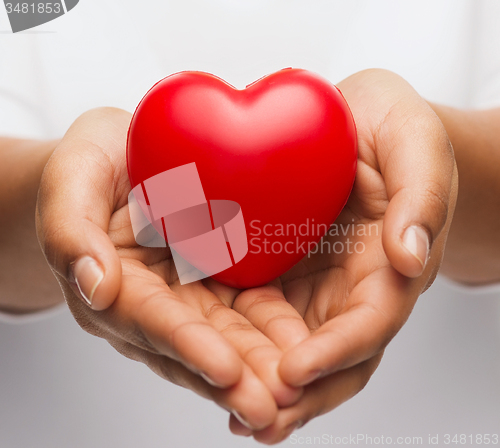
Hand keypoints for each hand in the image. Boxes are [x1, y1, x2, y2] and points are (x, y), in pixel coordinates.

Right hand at [35, 107, 307, 429]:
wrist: (124, 159)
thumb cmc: (94, 165)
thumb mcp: (73, 177)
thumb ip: (70, 228)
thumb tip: (95, 285)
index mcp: (114, 284)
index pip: (150, 318)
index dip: (186, 344)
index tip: (224, 369)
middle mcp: (153, 302)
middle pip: (194, 344)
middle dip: (232, 377)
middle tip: (271, 406)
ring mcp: (188, 296)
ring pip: (226, 337)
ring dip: (258, 368)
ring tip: (294, 393)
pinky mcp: (216, 283)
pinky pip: (246, 311)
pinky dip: (273, 335)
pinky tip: (304, 352)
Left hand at [228, 69, 457, 442]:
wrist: (357, 121)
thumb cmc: (393, 130)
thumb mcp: (414, 144)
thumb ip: (421, 196)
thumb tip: (411, 257)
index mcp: (390, 267)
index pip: (370, 324)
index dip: (337, 352)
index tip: (296, 372)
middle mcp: (352, 287)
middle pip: (331, 356)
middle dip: (298, 394)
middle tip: (255, 421)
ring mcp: (314, 284)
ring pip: (292, 346)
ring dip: (265, 383)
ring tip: (230, 412)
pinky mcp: (280, 270)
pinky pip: (260, 313)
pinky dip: (241, 343)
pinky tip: (210, 358)